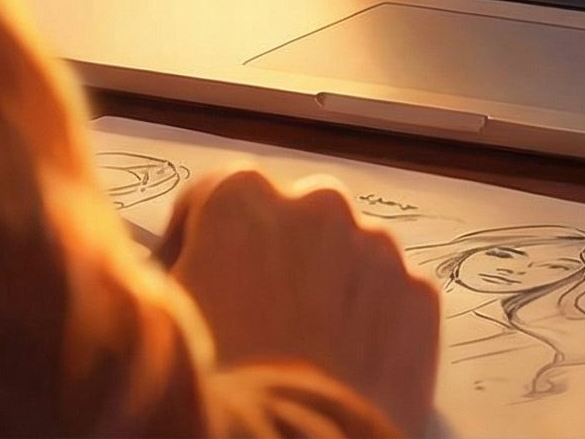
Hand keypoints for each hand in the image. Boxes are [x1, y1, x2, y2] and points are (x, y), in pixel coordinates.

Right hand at [159, 169, 440, 435]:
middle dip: (271, 260)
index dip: (196, 244)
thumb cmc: (217, 388)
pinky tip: (342, 367)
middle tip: (252, 322)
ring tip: (301, 351)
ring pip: (345, 255)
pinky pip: (388, 298)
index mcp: (242, 196)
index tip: (192, 281)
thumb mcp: (165, 318)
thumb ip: (167, 275)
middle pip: (288, 221)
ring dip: (324, 287)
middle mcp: (318, 203)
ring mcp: (378, 247)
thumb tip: (170, 275)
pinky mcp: (420, 295)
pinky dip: (371, 322)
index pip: (212, 198)